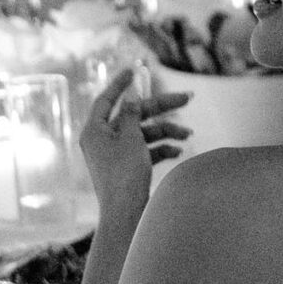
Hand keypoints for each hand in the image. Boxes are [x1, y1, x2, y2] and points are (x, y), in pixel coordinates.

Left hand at [79, 68, 188, 218]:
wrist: (126, 213)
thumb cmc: (124, 175)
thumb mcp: (130, 138)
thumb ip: (132, 114)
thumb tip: (132, 96)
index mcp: (95, 131)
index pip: (107, 99)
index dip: (121, 84)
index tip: (134, 70)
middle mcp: (103, 141)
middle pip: (133, 116)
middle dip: (161, 109)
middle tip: (187, 98)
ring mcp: (115, 155)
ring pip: (144, 134)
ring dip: (166, 132)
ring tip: (187, 135)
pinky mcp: (128, 168)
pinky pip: (146, 151)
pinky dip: (162, 149)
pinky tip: (178, 151)